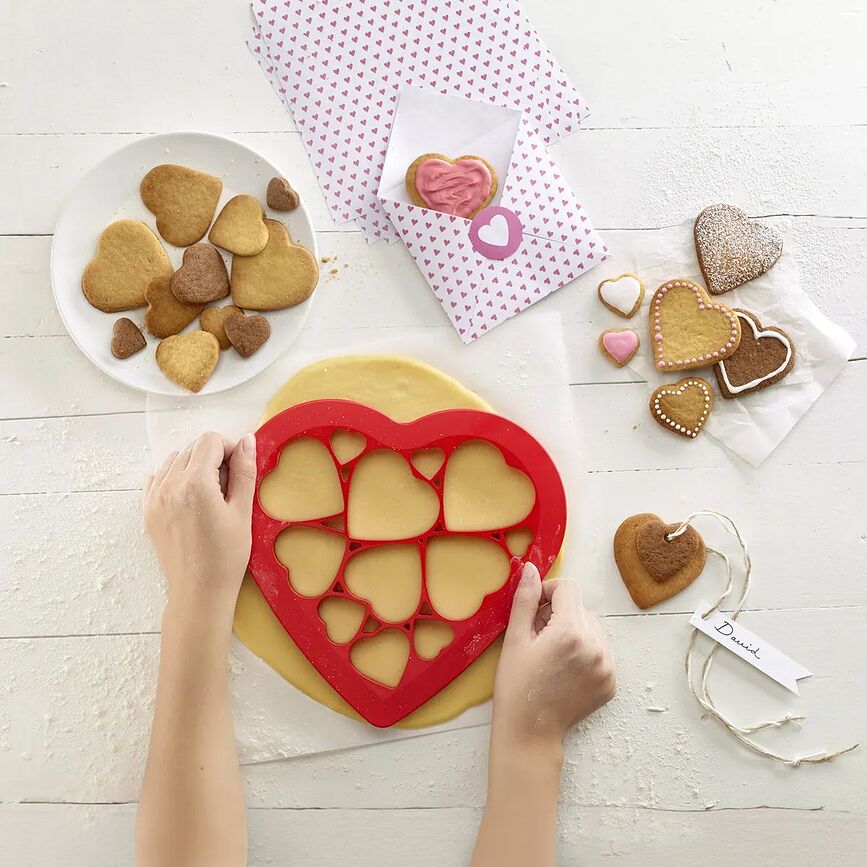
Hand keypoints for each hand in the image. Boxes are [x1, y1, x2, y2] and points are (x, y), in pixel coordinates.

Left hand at [144, 431, 256, 621]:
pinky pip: (157, 479)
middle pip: (192, 448)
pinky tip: (188, 498)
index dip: (229, 448)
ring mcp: (154, 499)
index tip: (239, 469)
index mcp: (195, 483)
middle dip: (212, 458)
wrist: (199, 592)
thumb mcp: (242, 512)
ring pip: (174, 460)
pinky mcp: (147, 511)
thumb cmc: (227, 556)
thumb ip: (244, 472)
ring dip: (193, 466)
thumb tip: (247, 440)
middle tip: (228, 486)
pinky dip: (173, 479)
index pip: (209, 441)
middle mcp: (169, 486)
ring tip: (209, 494)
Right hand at [492, 563, 615, 754]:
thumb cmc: (516, 686)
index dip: (547, 592)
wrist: (529, 733)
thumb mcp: (515, 639)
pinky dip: (585, 652)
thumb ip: (525, 599)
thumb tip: (530, 569)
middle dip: (559, 614)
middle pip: (580, 608)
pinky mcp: (611, 681)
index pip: (568, 588)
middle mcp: (595, 646)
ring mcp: (607, 666)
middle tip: (538, 639)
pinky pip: (601, 650)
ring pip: (593, 627)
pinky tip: (565, 669)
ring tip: (552, 655)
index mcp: (570, 631)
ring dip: (574, 631)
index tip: (533, 610)